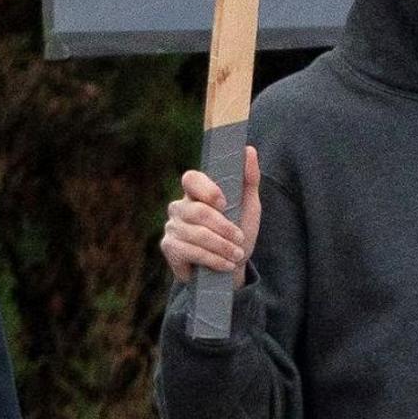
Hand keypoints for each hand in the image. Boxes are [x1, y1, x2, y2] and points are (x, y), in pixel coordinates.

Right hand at [158, 146, 259, 285]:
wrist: (230, 269)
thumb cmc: (237, 233)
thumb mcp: (248, 206)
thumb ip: (248, 179)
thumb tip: (248, 149)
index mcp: (197, 192)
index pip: (191, 179)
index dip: (207, 190)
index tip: (225, 203)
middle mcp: (180, 206)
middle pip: (198, 212)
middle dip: (224, 228)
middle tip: (240, 239)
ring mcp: (172, 227)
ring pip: (196, 234)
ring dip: (222, 246)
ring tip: (236, 255)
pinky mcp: (169, 247)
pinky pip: (190, 250)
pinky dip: (212, 258)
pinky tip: (224, 264)